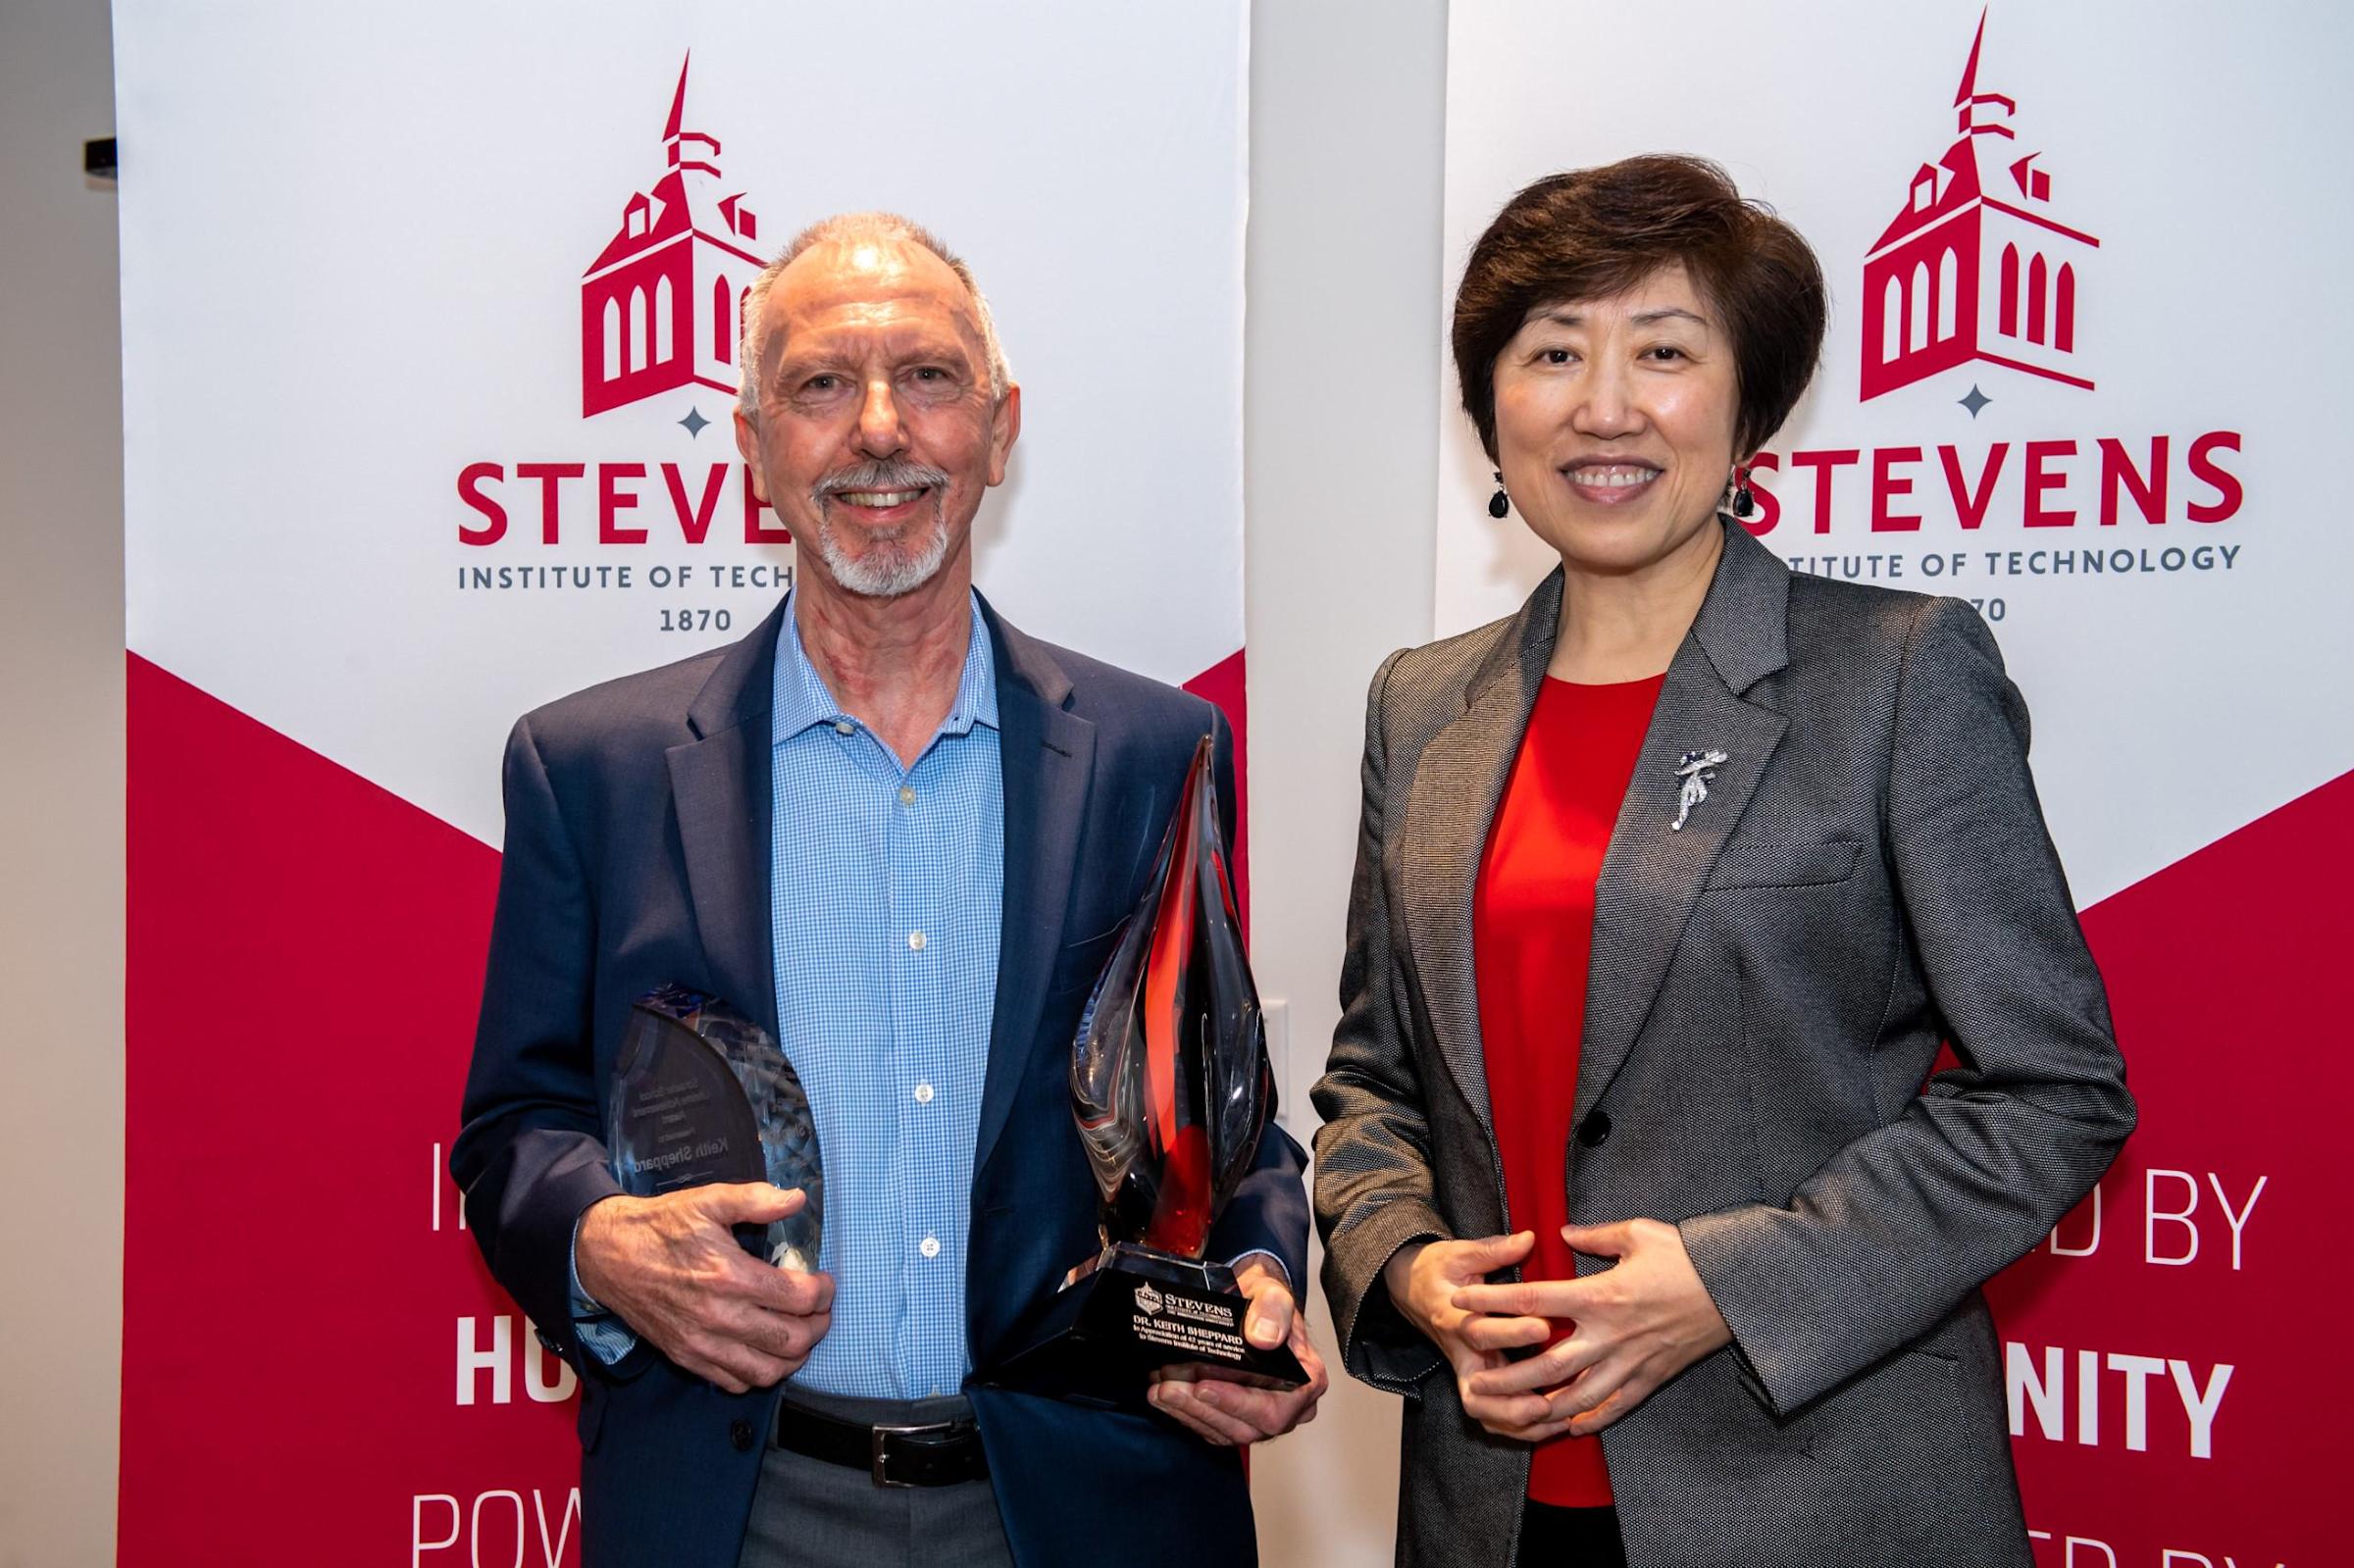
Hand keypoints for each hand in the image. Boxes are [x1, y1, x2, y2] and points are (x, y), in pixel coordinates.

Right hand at [575, 1183, 833, 1394]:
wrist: (608, 1255)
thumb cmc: (661, 1226)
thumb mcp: (708, 1200)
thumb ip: (756, 1199)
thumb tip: (797, 1199)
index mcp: (729, 1276)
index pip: (798, 1299)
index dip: (823, 1292)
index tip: (824, 1282)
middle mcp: (718, 1317)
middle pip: (791, 1340)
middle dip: (818, 1326)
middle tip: (821, 1310)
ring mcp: (701, 1343)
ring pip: (767, 1371)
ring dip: (795, 1356)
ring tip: (801, 1333)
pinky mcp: (686, 1358)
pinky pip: (735, 1382)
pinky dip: (759, 1373)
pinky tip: (765, 1350)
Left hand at [1147, 1259, 1329, 1446]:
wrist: (1252, 1305)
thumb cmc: (1266, 1303)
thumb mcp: (1272, 1293)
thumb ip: (1273, 1309)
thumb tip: (1264, 1338)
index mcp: (1305, 1381)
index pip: (1274, 1408)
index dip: (1237, 1403)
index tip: (1203, 1386)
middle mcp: (1289, 1407)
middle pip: (1246, 1426)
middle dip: (1202, 1407)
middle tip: (1168, 1387)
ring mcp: (1262, 1417)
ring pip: (1225, 1431)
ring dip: (1188, 1412)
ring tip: (1160, 1390)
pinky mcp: (1239, 1420)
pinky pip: (1213, 1429)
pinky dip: (1186, 1414)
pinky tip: (1163, 1397)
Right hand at [1381, 1231, 1574, 1440]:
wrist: (1410, 1289)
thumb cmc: (1437, 1270)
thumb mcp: (1459, 1253)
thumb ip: (1494, 1250)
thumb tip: (1528, 1238)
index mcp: (1454, 1319)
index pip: (1481, 1332)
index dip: (1511, 1333)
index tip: (1543, 1326)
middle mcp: (1459, 1352)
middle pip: (1478, 1392)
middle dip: (1513, 1401)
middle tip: (1547, 1401)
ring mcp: (1465, 1371)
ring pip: (1483, 1412)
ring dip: (1516, 1422)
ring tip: (1554, 1420)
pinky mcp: (1473, 1382)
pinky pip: (1490, 1416)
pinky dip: (1516, 1426)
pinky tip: (1549, 1424)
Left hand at [1450, 1218, 1731, 1438]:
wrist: (1738, 1289)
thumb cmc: (1688, 1255)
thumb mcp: (1638, 1232)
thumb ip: (1594, 1236)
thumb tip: (1562, 1235)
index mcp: (1600, 1294)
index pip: (1533, 1301)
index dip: (1493, 1303)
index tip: (1462, 1304)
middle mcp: (1610, 1334)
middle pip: (1546, 1363)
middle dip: (1506, 1375)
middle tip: (1474, 1381)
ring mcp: (1631, 1362)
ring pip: (1576, 1396)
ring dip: (1540, 1407)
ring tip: (1512, 1413)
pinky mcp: (1652, 1378)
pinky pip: (1615, 1407)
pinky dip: (1590, 1419)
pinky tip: (1569, 1426)